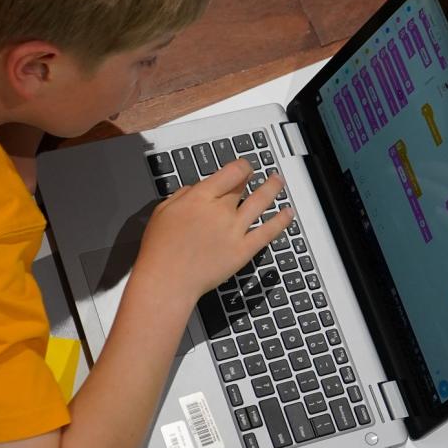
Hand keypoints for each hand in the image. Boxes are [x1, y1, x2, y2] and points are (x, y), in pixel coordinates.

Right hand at [133, 158, 295, 304]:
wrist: (167, 280)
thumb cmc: (159, 250)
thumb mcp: (162, 212)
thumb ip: (182, 196)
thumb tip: (195, 188)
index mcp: (200, 197)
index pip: (230, 173)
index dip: (241, 167)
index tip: (244, 167)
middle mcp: (221, 210)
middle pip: (243, 186)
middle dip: (252, 177)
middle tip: (260, 174)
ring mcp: (234, 230)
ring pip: (261, 202)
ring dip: (273, 188)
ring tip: (279, 181)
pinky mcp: (243, 250)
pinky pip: (267, 232)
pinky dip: (281, 221)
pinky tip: (288, 213)